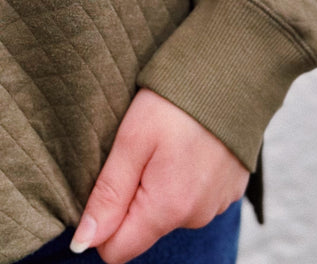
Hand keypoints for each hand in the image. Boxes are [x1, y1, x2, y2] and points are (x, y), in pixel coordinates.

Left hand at [70, 88, 248, 263]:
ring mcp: (216, 205)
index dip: (102, 222)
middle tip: (141, 150)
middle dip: (133, 198)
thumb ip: (108, 195)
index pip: (116, 250)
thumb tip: (82, 243)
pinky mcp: (230, 189)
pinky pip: (195, 197)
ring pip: (169, 212)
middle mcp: (195, 217)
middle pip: (143, 228)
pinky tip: (189, 144)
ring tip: (168, 141)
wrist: (234, 71)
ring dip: (160, 185)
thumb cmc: (176, 101)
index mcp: (167, 208)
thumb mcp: (132, 139)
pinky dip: (185, 177)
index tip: (108, 180)